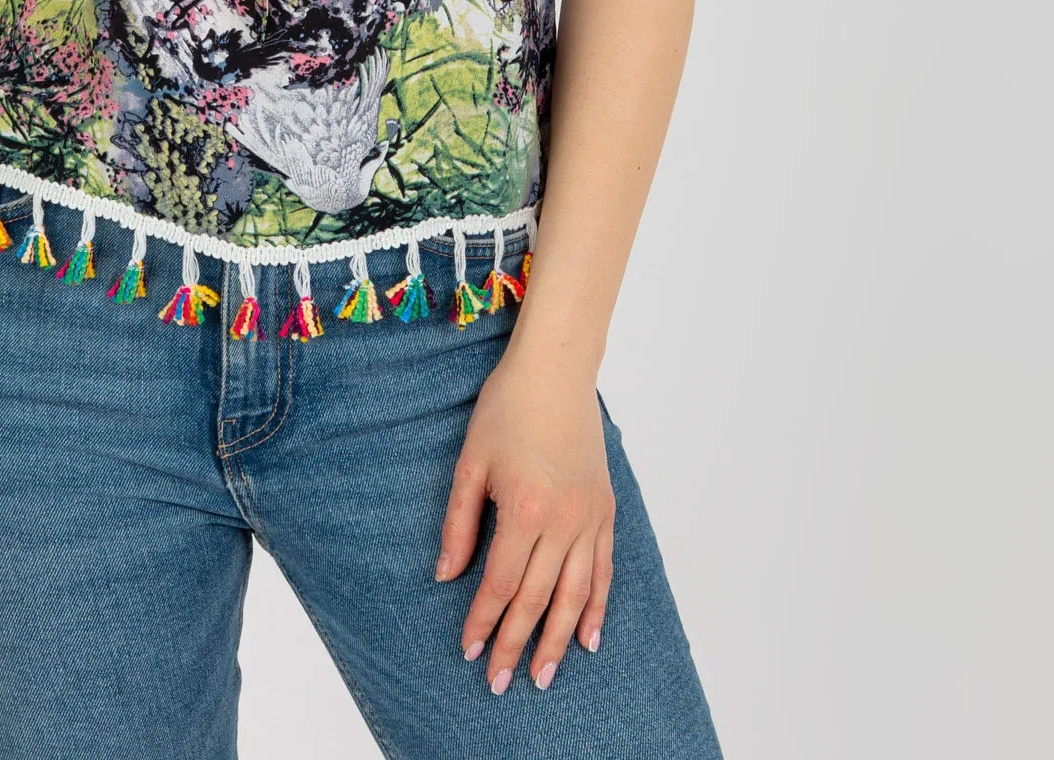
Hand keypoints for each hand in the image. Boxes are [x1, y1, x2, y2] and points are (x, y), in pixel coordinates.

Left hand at [435, 347, 613, 693]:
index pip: (502, 583)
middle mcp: (564, 519)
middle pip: (539, 599)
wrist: (555, 371)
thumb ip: (459, 523)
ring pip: (576, 594)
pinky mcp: (606, 510)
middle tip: (500, 682)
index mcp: (526, 508)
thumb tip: (446, 576)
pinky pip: (604, 570)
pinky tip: (590, 637)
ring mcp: (590, 517)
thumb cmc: (507, 408)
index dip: (483, 621)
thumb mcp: (470, 462)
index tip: (469, 651)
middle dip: (516, 644)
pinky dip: (598, 607)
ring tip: (543, 675)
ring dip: (560, 640)